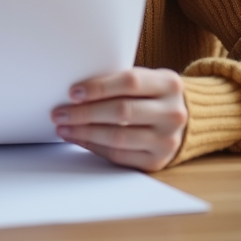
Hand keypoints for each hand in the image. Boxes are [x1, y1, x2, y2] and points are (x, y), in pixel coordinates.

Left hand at [51, 67, 187, 170]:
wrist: (181, 119)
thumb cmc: (152, 94)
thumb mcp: (146, 79)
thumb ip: (118, 82)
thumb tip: (75, 92)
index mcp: (169, 84)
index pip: (130, 82)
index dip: (99, 87)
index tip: (73, 92)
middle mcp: (172, 113)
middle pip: (122, 111)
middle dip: (85, 113)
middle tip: (60, 113)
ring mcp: (167, 140)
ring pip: (118, 137)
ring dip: (84, 132)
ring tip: (63, 127)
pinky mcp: (157, 161)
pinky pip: (118, 155)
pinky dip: (94, 146)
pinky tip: (79, 138)